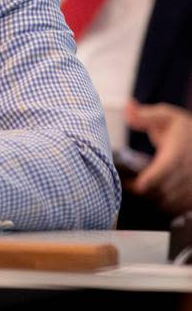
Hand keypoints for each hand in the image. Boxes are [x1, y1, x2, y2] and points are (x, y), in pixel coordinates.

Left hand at [126, 100, 191, 215]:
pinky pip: (181, 207)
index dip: (150, 179)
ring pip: (173, 200)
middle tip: (127, 187)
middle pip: (167, 188)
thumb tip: (128, 107)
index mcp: (180, 150)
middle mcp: (190, 168)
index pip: (166, 168)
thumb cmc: (180, 128)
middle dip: (146, 191)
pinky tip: (156, 198)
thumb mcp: (164, 116)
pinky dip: (167, 206)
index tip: (134, 185)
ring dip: (155, 200)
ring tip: (140, 191)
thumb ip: (144, 115)